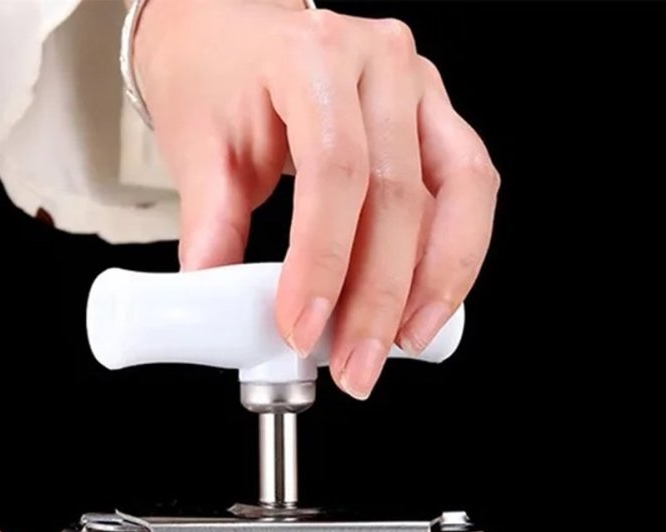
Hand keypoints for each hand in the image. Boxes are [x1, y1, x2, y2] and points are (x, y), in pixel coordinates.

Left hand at [134, 0, 498, 397]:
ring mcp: (420, 91)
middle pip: (400, 195)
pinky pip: (467, 193)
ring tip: (403, 344)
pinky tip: (426, 304)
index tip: (302, 327)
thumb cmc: (216, 75)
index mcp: (314, 59)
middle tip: (356, 364)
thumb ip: (210, 226)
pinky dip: (452, 256)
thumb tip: (217, 305)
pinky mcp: (436, 123)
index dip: (323, 261)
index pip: (333, 171)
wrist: (232, 33)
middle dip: (379, 298)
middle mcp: (381, 66)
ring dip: (437, 283)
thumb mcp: (198, 146)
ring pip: (458, 195)